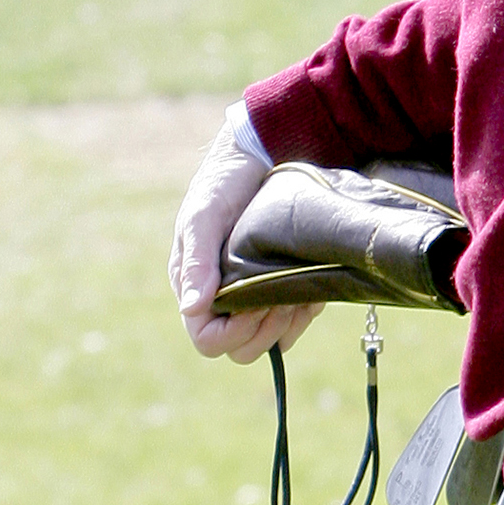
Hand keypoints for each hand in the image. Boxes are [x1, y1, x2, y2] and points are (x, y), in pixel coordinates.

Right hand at [169, 118, 322, 363]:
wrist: (261, 154)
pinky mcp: (281, 285)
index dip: (233, 332)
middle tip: (283, 299)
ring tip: (300, 292)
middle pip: (242, 350)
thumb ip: (196, 262)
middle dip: (265, 330)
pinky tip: (312, 287)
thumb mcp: (206, 216)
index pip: (208, 340)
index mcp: (196, 286)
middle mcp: (223, 297)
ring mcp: (253, 294)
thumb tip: (191, 308)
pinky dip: (306, 310)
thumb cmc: (224, 182)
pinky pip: (294, 320)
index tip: (255, 304)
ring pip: (272, 341)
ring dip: (289, 323)